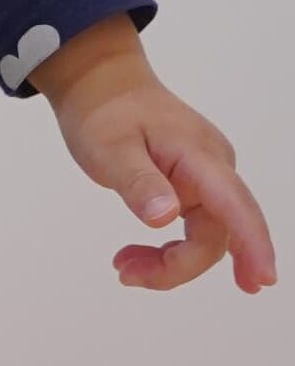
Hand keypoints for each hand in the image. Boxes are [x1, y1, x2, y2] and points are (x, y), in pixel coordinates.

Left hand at [30, 18, 275, 292]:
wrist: (102, 85)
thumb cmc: (105, 113)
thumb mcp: (109, 149)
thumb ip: (138, 183)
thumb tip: (166, 216)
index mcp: (198, 156)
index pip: (234, 205)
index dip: (252, 244)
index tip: (262, 280)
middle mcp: (214, 168)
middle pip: (217, 235)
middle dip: (179, 267)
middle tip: (125, 274)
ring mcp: (208, 179)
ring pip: (207, 238)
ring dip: (170, 263)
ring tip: (123, 265)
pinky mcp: (197, 187)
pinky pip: (197, 230)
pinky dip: (170, 251)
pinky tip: (140, 255)